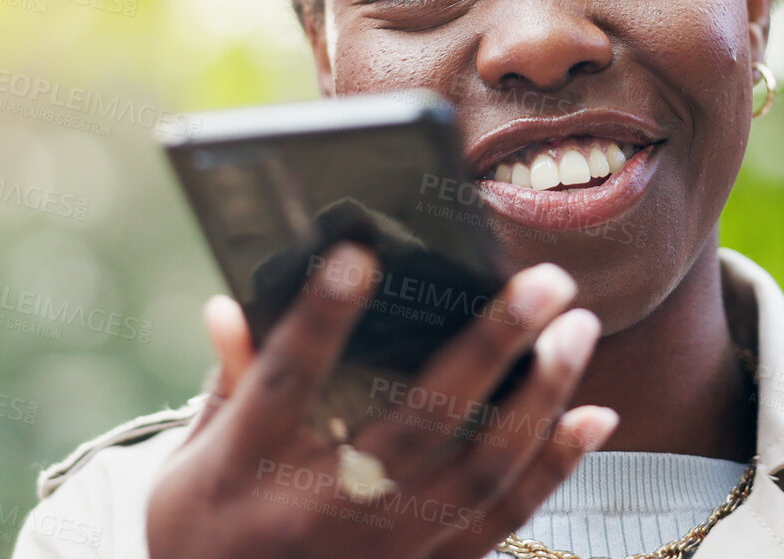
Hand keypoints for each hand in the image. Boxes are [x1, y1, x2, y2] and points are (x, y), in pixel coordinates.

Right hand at [146, 242, 617, 558]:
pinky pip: (501, 521)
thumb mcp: (189, 461)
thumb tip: (228, 304)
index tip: (359, 254)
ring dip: (541, 398)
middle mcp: (320, 511)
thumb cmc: (200, 532)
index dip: (320, 319)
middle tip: (546, 281)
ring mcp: (379, 551)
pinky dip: (554, 468)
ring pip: (480, 473)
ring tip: (579, 329)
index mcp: (248, 467)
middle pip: (420, 422)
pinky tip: (593, 415)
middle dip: (491, 344)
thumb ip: (226, 381)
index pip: (286, 381)